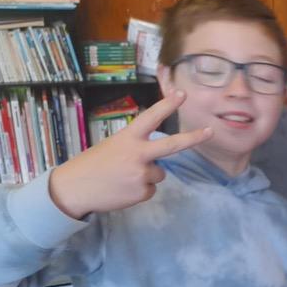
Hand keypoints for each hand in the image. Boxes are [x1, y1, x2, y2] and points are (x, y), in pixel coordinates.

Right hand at [49, 90, 212, 218]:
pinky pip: (150, 189)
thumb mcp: (112, 146)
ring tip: (123, 177)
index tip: (182, 94)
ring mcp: (142, 174)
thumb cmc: (93, 165)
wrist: (75, 188)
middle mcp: (138, 154)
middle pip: (173, 145)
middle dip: (194, 138)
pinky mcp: (143, 192)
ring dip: (146, 176)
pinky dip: (139, 190)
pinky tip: (123, 188)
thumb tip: (156, 157)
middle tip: (211, 131)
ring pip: (159, 174)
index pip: (151, 117)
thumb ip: (135, 147)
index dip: (167, 105)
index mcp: (128, 138)